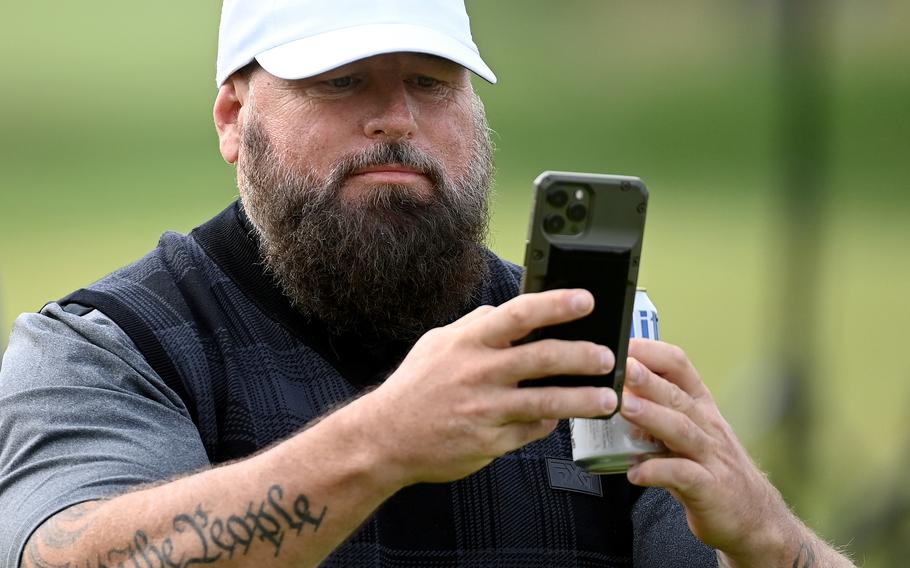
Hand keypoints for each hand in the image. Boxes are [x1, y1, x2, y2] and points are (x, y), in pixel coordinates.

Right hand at [357, 289, 618, 486]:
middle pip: (544, 357)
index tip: (585, 300)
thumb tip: (504, 310)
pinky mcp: (491, 442)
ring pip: (547, 402)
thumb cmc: (414, 388)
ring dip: (584, 400)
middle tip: (609, 356)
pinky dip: (549, 423)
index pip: (519, 314)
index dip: (555, 304)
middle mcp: (480, 373)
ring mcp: (487, 410)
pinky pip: (531, 431)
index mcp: (469, 343)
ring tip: (609, 399)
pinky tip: (562, 419)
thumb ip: (474, 326)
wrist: (385, 438)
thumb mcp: (437, 344)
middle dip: (584, 355)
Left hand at [619, 339, 807, 564]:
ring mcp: (710, 456)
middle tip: (623, 366)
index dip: (652, 352)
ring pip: (681, 430)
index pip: (680, 366)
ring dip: (651, 416)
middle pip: (677, 395)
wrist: (754, 517)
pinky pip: (683, 475)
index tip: (623, 342)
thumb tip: (614, 394)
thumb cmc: (713, 470)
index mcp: (700, 406)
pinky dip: (657, 472)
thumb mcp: (688, 433)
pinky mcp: (709, 488)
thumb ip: (655, 414)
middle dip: (649, 379)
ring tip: (625, 407)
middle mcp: (707, 426)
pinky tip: (635, 472)